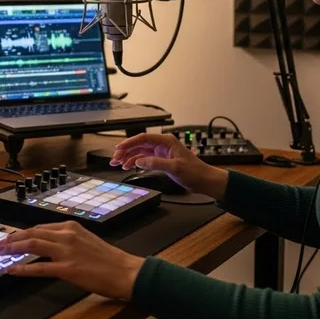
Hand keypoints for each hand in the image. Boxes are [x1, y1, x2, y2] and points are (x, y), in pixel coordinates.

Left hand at [0, 221, 143, 300]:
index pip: (41, 227)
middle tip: (1, 244)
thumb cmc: (109, 260)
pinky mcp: (67, 268)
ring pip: (32, 244)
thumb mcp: (87, 241)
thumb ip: (69, 240)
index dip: (23, 232)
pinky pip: (39, 267)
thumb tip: (52, 246)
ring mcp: (66, 251)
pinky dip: (23, 268)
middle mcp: (67, 235)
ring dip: (13, 248)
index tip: (13, 237)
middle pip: (32, 233)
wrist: (125, 271)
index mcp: (72, 227)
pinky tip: (13, 270)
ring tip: (1, 252)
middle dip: (13, 238)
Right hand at [110, 133, 225, 197]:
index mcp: (166, 141)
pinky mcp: (161, 160)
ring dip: (128, 157)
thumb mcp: (175, 168)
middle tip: (114, 158)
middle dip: (126, 151)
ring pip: (140, 152)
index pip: (143, 138)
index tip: (119, 148)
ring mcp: (161, 152)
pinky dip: (135, 162)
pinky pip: (144, 159)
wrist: (204, 180)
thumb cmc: (195, 172)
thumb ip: (156, 163)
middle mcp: (162, 144)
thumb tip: (139, 161)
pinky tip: (128, 166)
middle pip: (139, 144)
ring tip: (117, 164)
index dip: (129, 143)